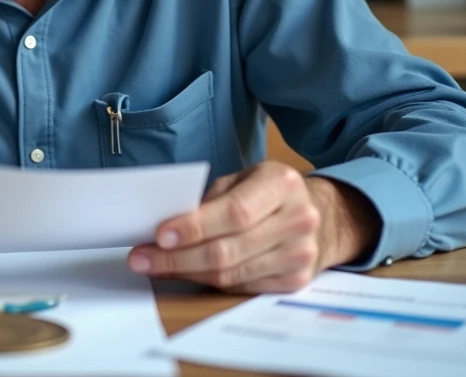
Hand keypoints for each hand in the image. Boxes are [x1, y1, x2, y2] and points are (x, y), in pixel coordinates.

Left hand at [127, 161, 378, 293]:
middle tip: (142, 258)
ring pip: (230, 275)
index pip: (234, 212)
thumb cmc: (270, 193)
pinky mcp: (295, 281)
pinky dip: (207, 282)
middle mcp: (297, 220)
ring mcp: (299, 255)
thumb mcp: (245, 178)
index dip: (194, 227)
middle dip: (177, 257)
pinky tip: (184, 272)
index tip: (159, 235)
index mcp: (282, 183)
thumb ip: (212, 199)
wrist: (323, 216)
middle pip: (228, 250)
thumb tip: (165, 225)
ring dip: (185, 272)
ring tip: (154, 266)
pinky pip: (240, 288)